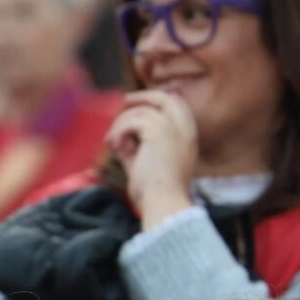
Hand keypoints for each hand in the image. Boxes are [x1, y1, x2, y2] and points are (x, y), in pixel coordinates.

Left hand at [105, 90, 197, 226]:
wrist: (162, 203)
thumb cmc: (153, 193)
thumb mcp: (144, 165)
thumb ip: (135, 149)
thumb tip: (119, 138)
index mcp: (187, 139)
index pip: (178, 106)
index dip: (159, 98)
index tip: (139, 101)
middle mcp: (185, 131)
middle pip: (166, 98)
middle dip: (144, 96)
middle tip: (124, 100)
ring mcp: (174, 129)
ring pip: (142, 111)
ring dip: (122, 124)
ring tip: (112, 142)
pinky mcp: (159, 132)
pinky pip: (133, 121)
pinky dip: (120, 132)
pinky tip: (116, 148)